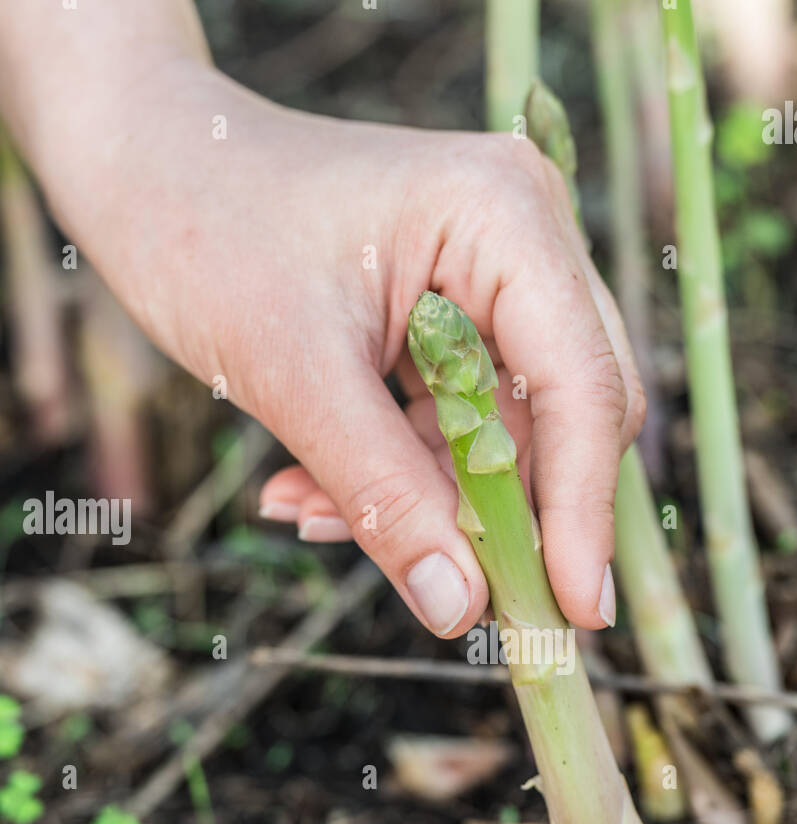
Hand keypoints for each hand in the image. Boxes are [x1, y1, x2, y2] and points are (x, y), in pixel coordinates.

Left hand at [26, 58, 643, 635]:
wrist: (141, 165)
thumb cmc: (202, 227)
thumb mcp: (294, 374)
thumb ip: (385, 496)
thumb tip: (460, 609)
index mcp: (506, 220)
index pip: (582, 387)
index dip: (583, 511)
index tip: (574, 613)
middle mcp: (523, 243)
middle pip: (565, 417)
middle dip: (502, 515)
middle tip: (458, 600)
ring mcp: (493, 281)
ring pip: (505, 438)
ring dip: (424, 501)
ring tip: (312, 510)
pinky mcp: (456, 319)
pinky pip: (456, 429)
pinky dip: (396, 475)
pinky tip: (311, 490)